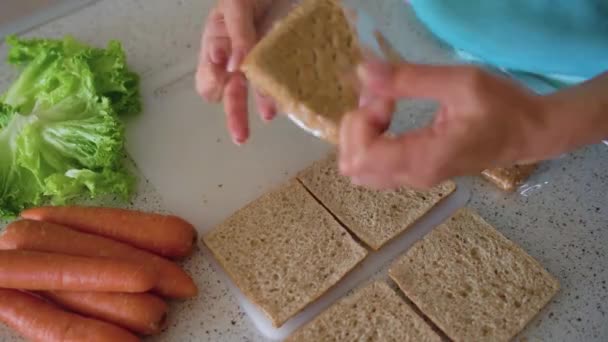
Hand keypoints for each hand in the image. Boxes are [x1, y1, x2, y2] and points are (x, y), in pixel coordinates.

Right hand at [196, 0, 277, 143]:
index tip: (225, 71)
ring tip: (270, 114)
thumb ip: (235, 34)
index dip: (214, 81)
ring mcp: (262, 64)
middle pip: (231, 95)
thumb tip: (232, 66)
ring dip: (263, 104)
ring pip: (258, 94)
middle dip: (235, 115)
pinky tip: (289, 98)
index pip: (208, 78)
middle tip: (241, 135)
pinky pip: (283, 85)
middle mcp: (237, 61)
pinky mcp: (285, 65)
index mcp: (217, 46)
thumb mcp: (237, 6)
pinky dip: (286, 93)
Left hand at [339, 60, 562, 189]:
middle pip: (351, 166)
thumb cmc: (502, 107)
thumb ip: (409, 80)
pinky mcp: (413, 173)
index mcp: (424, 160)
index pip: (361, 156)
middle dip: (356, 127)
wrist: (529, 134)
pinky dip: (369, 139)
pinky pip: (372, 165)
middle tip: (382, 100)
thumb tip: (362, 72)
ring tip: (385, 107)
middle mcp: (413, 177)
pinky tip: (388, 117)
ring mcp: (412, 179)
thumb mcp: (460, 83)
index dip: (361, 122)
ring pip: (358, 169)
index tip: (385, 98)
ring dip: (360, 133)